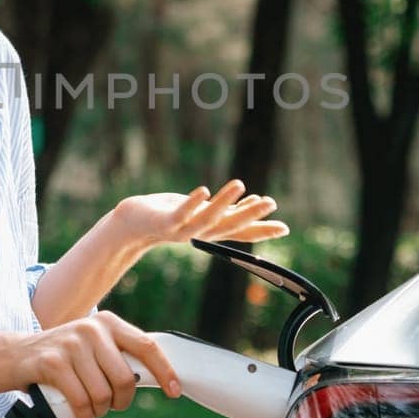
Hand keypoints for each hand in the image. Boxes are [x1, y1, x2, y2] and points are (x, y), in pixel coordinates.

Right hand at [15, 311, 180, 417]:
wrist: (17, 355)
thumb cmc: (66, 357)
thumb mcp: (94, 346)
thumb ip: (120, 355)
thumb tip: (160, 377)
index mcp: (109, 323)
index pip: (146, 347)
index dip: (165, 371)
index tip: (175, 391)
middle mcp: (92, 329)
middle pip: (125, 378)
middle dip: (122, 401)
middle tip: (113, 405)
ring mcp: (72, 344)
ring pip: (103, 393)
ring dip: (100, 410)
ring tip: (92, 408)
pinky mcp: (53, 362)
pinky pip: (81, 400)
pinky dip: (84, 414)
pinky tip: (82, 415)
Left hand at [110, 179, 289, 250]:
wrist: (133, 225)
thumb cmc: (170, 215)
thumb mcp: (203, 210)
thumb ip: (228, 209)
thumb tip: (254, 200)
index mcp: (211, 230)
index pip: (241, 232)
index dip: (262, 230)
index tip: (285, 228)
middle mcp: (200, 233)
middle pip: (228, 227)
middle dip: (249, 216)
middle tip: (270, 203)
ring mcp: (182, 230)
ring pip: (207, 220)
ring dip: (224, 203)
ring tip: (240, 184)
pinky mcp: (164, 222)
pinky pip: (180, 214)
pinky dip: (192, 204)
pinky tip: (203, 190)